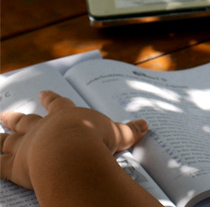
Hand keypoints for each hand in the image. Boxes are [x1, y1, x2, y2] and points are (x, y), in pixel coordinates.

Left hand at [0, 90, 148, 188]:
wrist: (71, 155)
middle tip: (6, 114)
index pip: (57, 104)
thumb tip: (145, 125)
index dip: (51, 99)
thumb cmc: (94, 140)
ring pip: (9, 140)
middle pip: (27, 120)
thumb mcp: (117, 133)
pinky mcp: (16, 166)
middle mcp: (42, 128)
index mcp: (65, 117)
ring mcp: (27, 145)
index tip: (44, 93)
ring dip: (2, 137)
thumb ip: (129, 130)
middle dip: (18, 117)